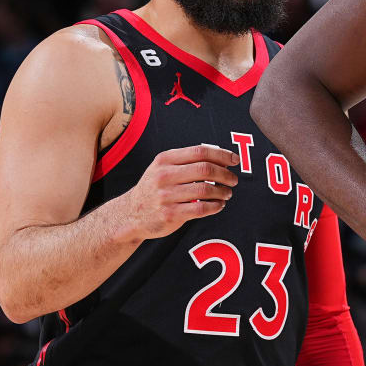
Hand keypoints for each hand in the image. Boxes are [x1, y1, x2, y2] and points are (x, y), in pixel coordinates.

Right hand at [115, 145, 238, 238]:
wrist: (131, 214)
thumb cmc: (154, 188)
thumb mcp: (163, 168)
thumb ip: (187, 161)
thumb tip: (220, 158)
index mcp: (164, 160)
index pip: (200, 152)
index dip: (222, 155)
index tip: (235, 160)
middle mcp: (164, 175)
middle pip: (205, 169)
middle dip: (225, 174)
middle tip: (234, 179)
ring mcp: (166, 196)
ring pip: (206, 189)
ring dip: (222, 191)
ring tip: (227, 193)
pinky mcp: (170, 214)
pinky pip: (201, 208)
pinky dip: (216, 206)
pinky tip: (219, 205)